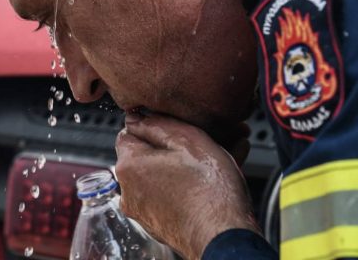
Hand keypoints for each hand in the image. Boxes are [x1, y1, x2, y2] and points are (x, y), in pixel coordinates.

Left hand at [115, 113, 260, 258]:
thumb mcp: (188, 140)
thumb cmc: (210, 191)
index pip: (130, 131)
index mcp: (129, 166)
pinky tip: (222, 173)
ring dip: (193, 161)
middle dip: (182, 142)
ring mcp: (145, 210)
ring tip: (228, 151)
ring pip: (167, 173)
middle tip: (214, 135)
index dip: (156, 123)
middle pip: (152, 154)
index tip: (179, 122)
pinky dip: (192, 182)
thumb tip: (136, 118)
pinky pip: (174, 193)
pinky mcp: (162, 224)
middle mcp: (130, 191)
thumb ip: (157, 123)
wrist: (224, 238)